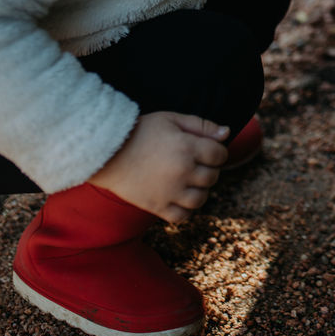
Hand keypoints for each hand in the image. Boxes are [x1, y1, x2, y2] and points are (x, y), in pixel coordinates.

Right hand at [88, 111, 229, 222]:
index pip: (220, 155)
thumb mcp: (171, 119)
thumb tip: (227, 133)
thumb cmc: (141, 131)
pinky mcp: (157, 206)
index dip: (217, 152)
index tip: (207, 151)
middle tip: (195, 164)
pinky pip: (182, 216)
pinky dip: (185, 210)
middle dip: (209, 169)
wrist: (107, 152)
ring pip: (201, 199)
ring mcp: (170, 191)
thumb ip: (201, 125)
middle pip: (212, 176)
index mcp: (188, 147)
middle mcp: (182, 171)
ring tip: (189, 182)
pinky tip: (179, 197)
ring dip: (200, 190)